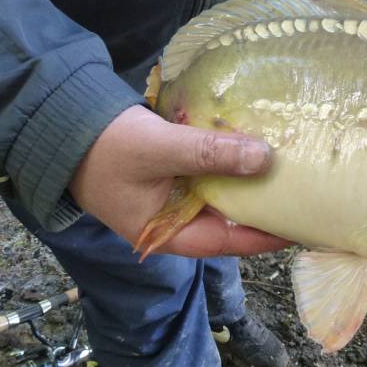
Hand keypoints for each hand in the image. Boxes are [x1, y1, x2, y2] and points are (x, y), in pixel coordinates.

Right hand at [69, 105, 292, 257]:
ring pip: (223, 193)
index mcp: (172, 235)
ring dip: (248, 178)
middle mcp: (178, 222)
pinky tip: (255, 143)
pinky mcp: (175, 173)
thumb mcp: (162, 150)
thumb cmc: (107, 148)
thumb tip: (265, 158)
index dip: (269, 232)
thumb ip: (210, 154)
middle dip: (263, 201)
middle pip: (231, 217)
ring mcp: (176, 198)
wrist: (63, 125)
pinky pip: (211, 172)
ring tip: (289, 163)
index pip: (232, 241)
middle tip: (303, 184)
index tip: (304, 219)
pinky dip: (230, 160)